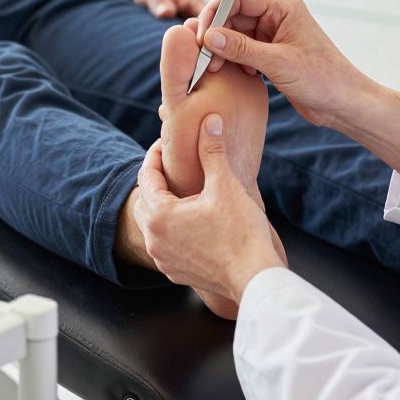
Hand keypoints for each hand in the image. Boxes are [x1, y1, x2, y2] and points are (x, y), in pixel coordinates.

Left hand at [135, 116, 284, 305]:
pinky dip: (170, 227)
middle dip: (155, 179)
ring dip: (160, 204)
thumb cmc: (241, 232)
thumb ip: (212, 151)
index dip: (156, 155)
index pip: (146, 176)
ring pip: (151, 223)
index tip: (167, 143)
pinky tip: (187, 220)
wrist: (255, 278)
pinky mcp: (174, 272)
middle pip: (144, 199)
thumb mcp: (225, 185)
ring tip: (179, 190)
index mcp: (159, 215)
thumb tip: (210, 120)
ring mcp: (162, 259)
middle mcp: (154, 239)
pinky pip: (163, 243)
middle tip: (171, 163)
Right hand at [190, 0, 372, 128]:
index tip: (201, 35)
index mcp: (283, 8)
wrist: (344, 105)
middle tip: (203, 57)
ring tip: (214, 68)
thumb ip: (242, 48)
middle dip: (216, 35)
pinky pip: (242, 50)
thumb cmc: (322, 80)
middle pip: (233, 16)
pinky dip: (233, 60)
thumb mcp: (279, 63)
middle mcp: (277, 17)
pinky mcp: (271, 54)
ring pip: (235, 35)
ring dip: (223, 50)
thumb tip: (210, 36)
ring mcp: (273, 36)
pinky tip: (236, 74)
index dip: (215, 12)